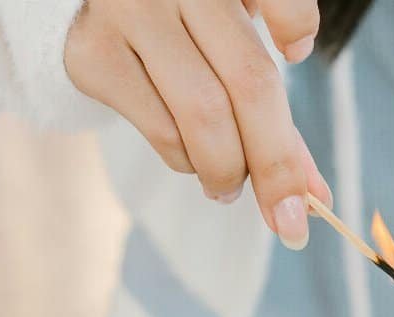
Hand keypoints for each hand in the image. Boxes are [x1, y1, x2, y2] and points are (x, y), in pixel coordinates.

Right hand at [64, 0, 331, 249]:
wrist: (77, 6)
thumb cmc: (182, 32)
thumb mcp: (233, 47)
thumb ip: (274, 108)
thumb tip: (316, 195)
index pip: (282, 2)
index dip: (297, 29)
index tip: (298, 57)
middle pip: (249, 82)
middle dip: (277, 164)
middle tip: (290, 218)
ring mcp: (129, 16)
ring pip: (203, 115)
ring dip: (227, 171)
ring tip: (230, 186)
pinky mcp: (93, 52)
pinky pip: (160, 129)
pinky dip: (186, 161)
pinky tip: (190, 158)